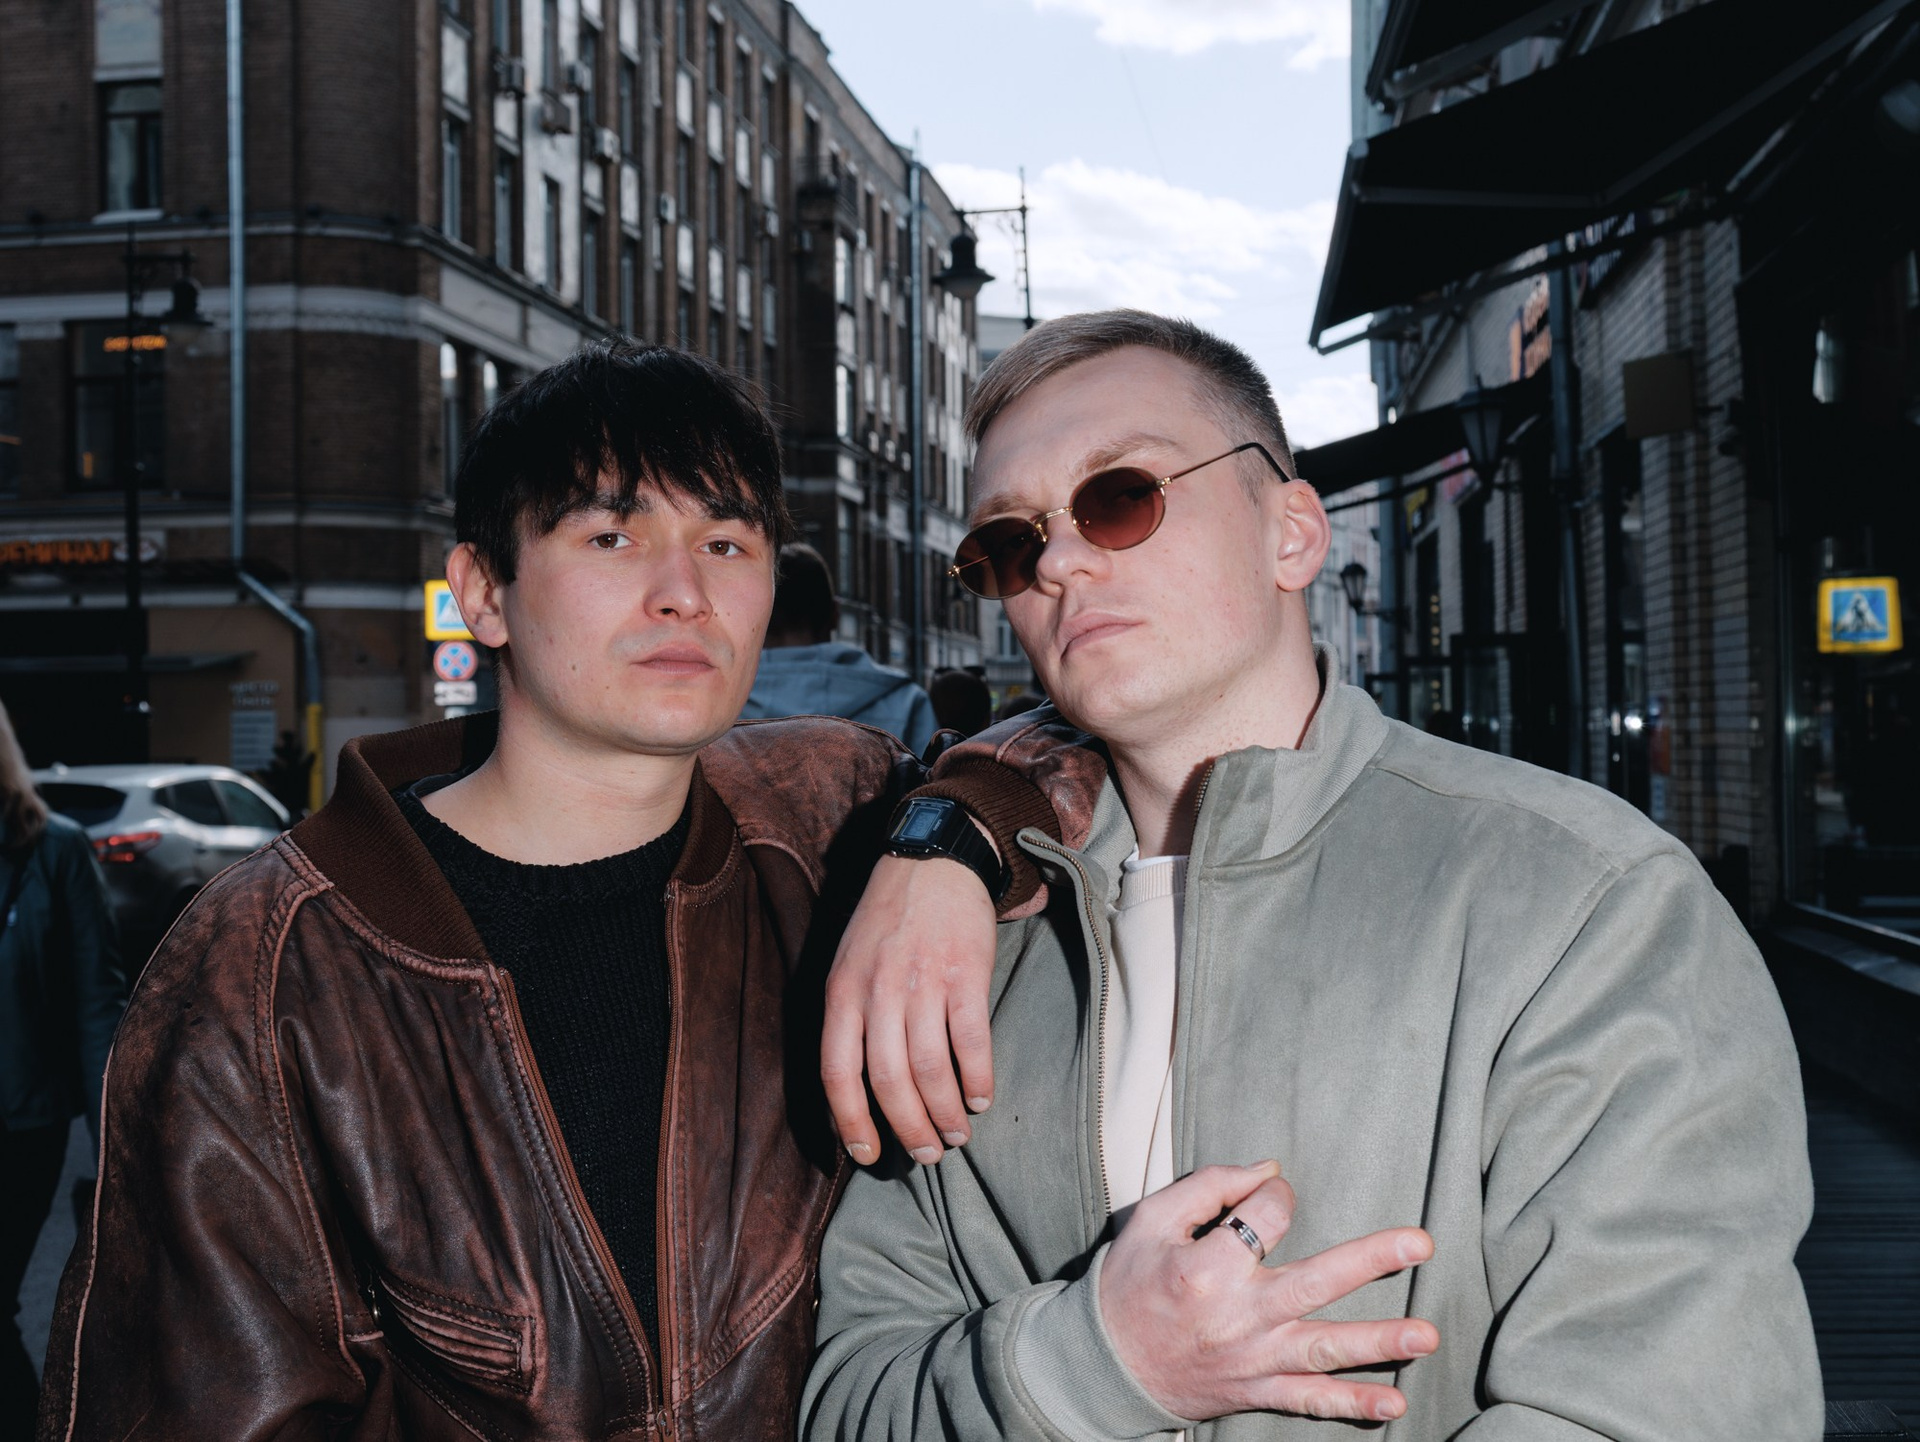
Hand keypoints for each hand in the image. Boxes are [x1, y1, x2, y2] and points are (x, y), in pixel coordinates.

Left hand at [822, 853, 997, 1166]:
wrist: (931, 861)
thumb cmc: (886, 922)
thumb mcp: (847, 963)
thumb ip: (849, 1018)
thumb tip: (856, 1091)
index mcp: (842, 991)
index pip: (838, 1073)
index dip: (851, 1122)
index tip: (867, 1155)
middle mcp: (878, 990)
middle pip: (888, 1080)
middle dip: (908, 1128)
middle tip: (925, 1153)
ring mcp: (923, 982)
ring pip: (930, 1069)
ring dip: (946, 1113)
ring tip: (956, 1134)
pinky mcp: (966, 974)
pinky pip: (971, 1041)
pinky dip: (978, 1078)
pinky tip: (982, 1097)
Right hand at [1101, 1162, 1437, 1422]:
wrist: (1105, 1365)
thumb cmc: (1129, 1284)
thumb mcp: (1151, 1220)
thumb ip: (1210, 1186)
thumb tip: (1270, 1169)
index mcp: (1207, 1267)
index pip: (1267, 1215)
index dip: (1275, 1193)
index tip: (1269, 1192)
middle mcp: (1237, 1315)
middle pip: (1315, 1282)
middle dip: (1371, 1260)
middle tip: (1421, 1243)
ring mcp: (1252, 1359)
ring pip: (1324, 1349)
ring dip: (1378, 1341)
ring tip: (1427, 1334)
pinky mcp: (1256, 1391)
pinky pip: (1310, 1402)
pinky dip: (1353, 1404)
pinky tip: (1394, 1402)